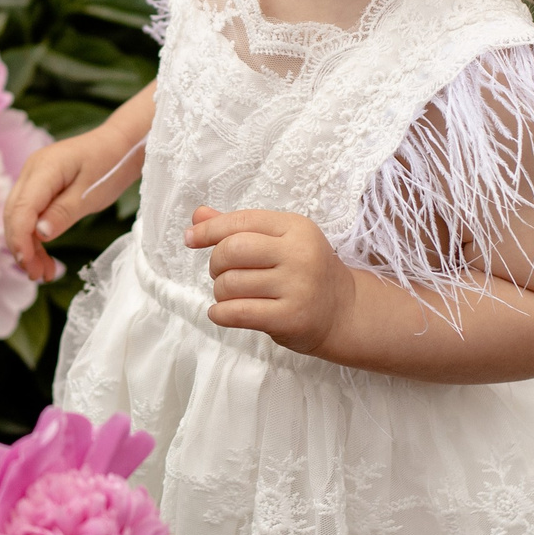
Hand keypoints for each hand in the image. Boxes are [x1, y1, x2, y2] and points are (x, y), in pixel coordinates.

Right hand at [5, 125, 146, 283]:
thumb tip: (40, 235)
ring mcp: (33, 178)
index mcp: (44, 169)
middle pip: (14, 214)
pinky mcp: (40, 187)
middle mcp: (32, 171)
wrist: (120, 146)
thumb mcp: (91, 194)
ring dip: (27, 245)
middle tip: (37, 275)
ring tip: (43, 273)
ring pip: (19, 217)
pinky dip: (35, 237)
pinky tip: (44, 256)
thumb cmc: (110, 166)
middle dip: (21, 247)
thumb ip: (64, 213)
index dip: (20, 239)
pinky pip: (30, 214)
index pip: (21, 208)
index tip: (29, 264)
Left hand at [185, 205, 356, 356]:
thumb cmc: (303, 272)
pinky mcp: (290, 318)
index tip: (190, 239)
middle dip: (216, 263)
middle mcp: (299, 254)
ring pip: (230, 284)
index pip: (242, 221)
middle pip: (231, 250)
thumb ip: (239, 228)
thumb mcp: (280, 241)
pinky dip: (220, 313)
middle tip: (222, 273)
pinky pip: (237, 313)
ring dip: (220, 292)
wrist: (343, 311)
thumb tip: (198, 216)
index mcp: (296, 227)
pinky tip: (222, 313)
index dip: (209, 230)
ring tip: (232, 295)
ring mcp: (297, 287)